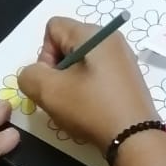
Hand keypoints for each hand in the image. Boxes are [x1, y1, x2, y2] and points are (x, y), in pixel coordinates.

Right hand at [18, 17, 157, 154]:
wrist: (136, 137)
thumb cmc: (92, 108)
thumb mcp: (49, 91)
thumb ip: (29, 75)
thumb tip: (35, 73)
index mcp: (93, 33)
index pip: (53, 28)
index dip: (44, 53)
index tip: (53, 80)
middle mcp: (110, 38)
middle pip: (68, 43)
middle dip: (57, 69)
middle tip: (62, 95)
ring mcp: (122, 57)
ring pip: (81, 61)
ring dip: (71, 82)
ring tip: (77, 106)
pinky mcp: (128, 76)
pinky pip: (97, 73)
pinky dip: (88, 88)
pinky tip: (92, 109)